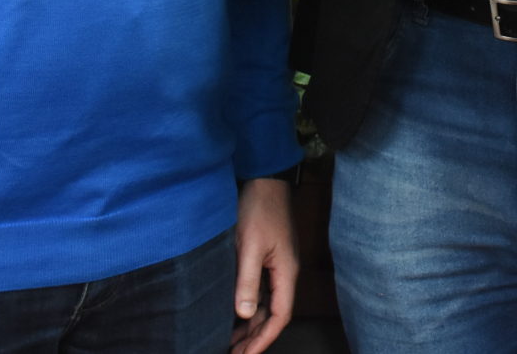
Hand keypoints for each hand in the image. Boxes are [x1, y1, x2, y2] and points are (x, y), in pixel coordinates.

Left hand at [231, 177, 297, 352]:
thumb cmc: (260, 209)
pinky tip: (234, 314)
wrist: (265, 180)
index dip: (264, 340)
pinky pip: (261, 291)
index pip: (280, 316)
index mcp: (286, 272)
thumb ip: (247, 281)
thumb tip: (245, 314)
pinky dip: (249, 307)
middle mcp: (285, 272)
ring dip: (251, 325)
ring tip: (230, 342)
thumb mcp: (249, 246)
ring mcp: (277, 265)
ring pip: (267, 304)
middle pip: (274, 314)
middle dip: (256, 338)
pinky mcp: (268, 258)